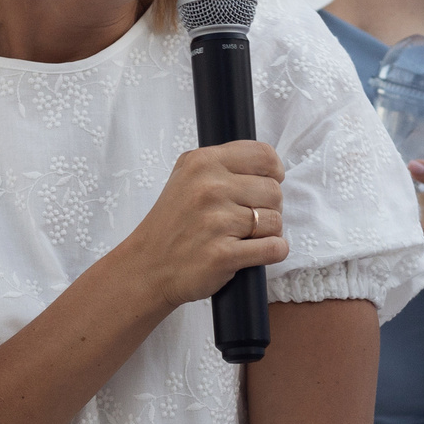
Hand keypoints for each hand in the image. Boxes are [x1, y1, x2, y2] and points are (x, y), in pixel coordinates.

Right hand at [112, 142, 288, 312]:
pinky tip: (254, 252)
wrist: (147, 268)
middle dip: (268, 207)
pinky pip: (274, 248)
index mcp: (202, 163)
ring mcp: (216, 222)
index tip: (268, 182)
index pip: (264, 155)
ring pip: (275, 221)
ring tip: (244, 236)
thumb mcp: (185, 176)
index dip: (274, 171)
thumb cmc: (172, 223)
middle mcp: (209, 188)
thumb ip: (221, 163)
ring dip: (267, 232)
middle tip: (248, 218)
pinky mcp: (223, 255)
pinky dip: (273, 252)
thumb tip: (267, 164)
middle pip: (274, 191)